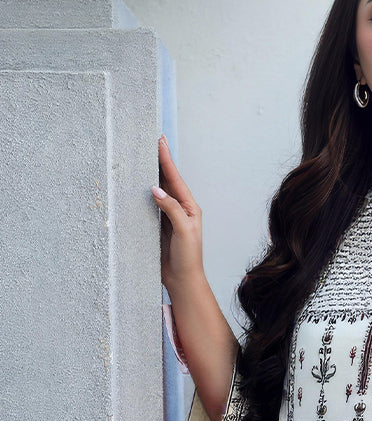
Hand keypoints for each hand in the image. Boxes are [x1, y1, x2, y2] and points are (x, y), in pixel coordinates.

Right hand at [152, 134, 204, 290]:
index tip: (159, 140)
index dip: (166, 159)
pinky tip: (134, 186)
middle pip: (165, 180)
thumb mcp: (184, 231)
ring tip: (139, 157)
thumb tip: (155, 189)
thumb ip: (171, 209)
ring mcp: (166, 217)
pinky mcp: (156, 226)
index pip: (175, 178)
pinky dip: (140, 194)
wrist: (182, 280)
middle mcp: (178, 209)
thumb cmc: (188, 257)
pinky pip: (147, 206)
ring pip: (155, 191)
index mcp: (189, 207)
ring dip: (148, 175)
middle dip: (157, 161)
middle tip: (148, 141)